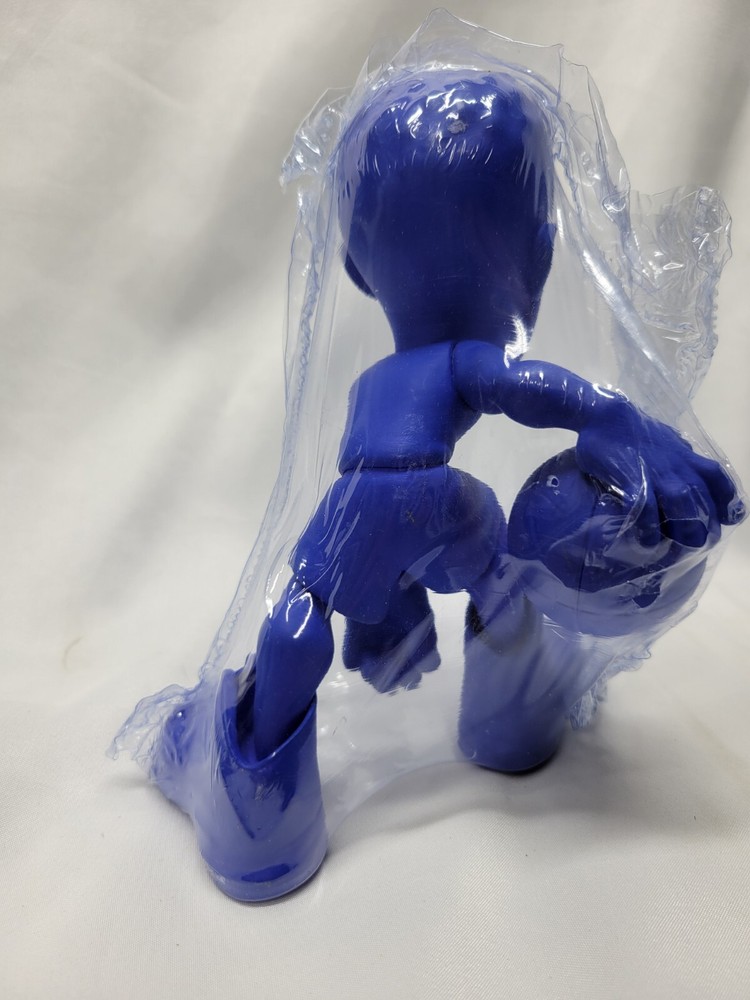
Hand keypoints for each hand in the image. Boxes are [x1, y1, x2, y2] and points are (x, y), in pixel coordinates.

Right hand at [576, 402, 743, 547]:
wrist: (603, 415)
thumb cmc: (632, 428)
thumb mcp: (665, 438)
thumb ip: (679, 454)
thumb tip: (689, 462)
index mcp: (687, 456)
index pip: (718, 479)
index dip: (726, 502)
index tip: (726, 519)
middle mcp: (678, 466)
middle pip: (703, 500)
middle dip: (704, 526)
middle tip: (697, 543)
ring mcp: (657, 474)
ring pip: (682, 506)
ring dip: (683, 530)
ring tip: (676, 547)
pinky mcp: (633, 480)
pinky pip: (646, 510)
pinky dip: (649, 528)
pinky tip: (647, 540)